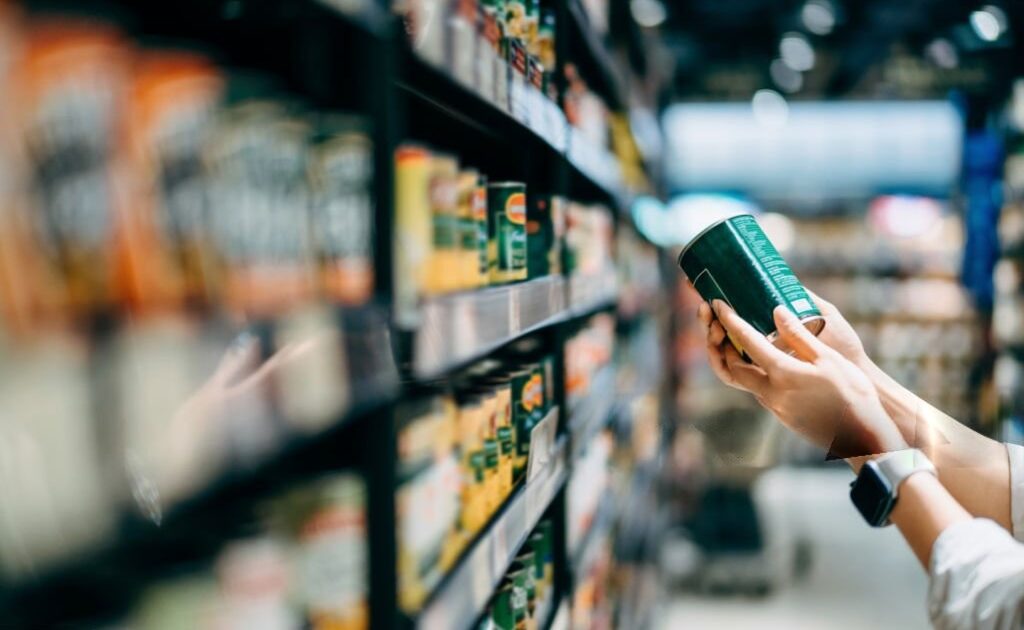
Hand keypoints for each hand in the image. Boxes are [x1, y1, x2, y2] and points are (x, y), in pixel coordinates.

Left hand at [698, 300, 905, 458]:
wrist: (862, 437)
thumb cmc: (852, 394)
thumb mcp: (827, 358)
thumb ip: (799, 335)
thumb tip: (777, 311)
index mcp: (782, 373)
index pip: (746, 341)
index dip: (731, 320)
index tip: (718, 304)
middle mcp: (771, 393)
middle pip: (735, 366)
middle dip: (726, 346)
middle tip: (728, 328)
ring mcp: (776, 408)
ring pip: (747, 382)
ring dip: (742, 362)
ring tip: (747, 343)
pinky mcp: (784, 417)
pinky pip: (762, 392)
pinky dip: (758, 376)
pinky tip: (772, 366)